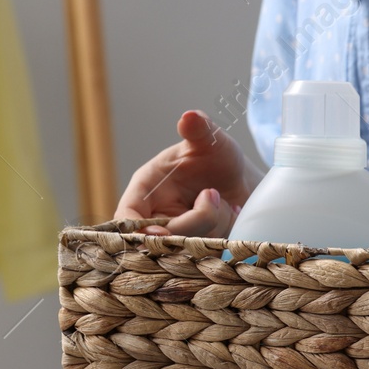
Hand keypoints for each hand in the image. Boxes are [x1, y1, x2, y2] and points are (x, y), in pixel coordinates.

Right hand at [114, 110, 261, 236]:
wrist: (242, 180)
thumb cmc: (217, 157)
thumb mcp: (210, 140)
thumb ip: (199, 130)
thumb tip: (190, 117)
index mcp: (146, 189)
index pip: (126, 217)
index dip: (137, 230)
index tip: (159, 233)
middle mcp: (158, 215)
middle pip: (161, 238)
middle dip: (194, 220)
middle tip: (214, 194)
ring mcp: (179, 235)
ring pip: (189, 245)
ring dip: (216, 223)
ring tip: (224, 200)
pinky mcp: (199, 247)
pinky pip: (210, 250)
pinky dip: (226, 233)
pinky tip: (233, 214)